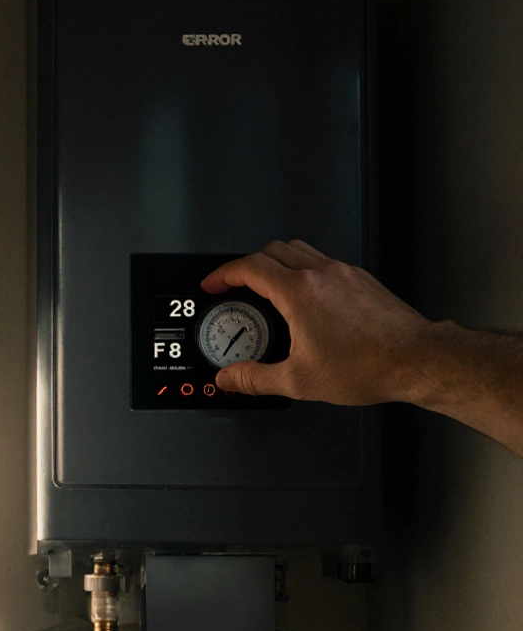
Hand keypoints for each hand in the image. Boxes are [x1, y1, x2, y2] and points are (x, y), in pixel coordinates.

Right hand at [200, 240, 431, 404]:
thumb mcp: (299, 381)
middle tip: (235, 284)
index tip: (213, 285)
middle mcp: (320, 274)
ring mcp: (343, 273)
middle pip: (271, 250)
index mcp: (298, 293)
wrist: (417, 360)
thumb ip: (255, 379)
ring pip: (298, 249)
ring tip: (267, 285)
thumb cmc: (367, 366)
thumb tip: (229, 379)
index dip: (223, 275)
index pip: (248, 268)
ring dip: (275, 261)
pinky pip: (322, 261)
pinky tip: (305, 294)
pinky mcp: (361, 279)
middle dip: (246, 265)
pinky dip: (303, 268)